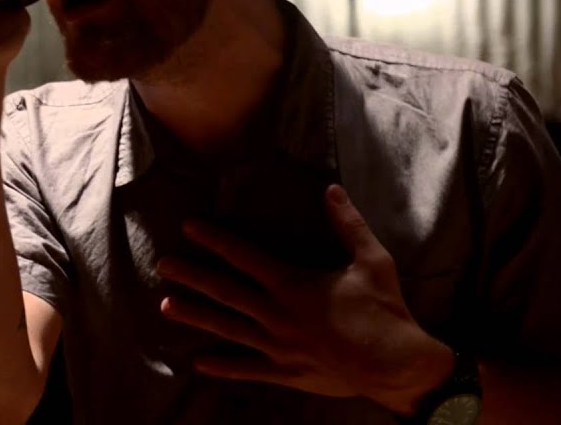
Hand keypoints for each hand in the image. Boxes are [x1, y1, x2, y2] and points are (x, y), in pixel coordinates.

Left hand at [156, 184, 453, 414]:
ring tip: (165, 306)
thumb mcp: (372, 260)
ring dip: (195, 316)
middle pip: (225, 291)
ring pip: (227, 328)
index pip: (244, 257)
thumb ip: (348, 224)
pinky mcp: (285, 371)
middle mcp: (277, 314)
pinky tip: (198, 362)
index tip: (189, 227)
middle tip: (162, 264)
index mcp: (293, 285)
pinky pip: (247, 368)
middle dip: (191, 276)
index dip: (215, 240)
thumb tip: (331, 189)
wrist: (398, 366)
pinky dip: (222, 365)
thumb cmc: (386, 310)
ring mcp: (278, 346)